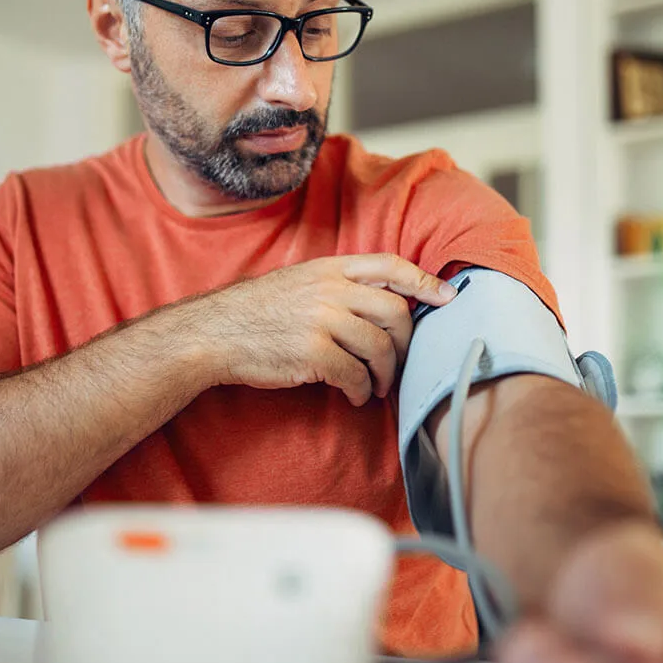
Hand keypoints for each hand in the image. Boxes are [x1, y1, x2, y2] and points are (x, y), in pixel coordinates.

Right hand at [187, 253, 455, 405]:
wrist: (215, 333)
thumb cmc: (258, 312)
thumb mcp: (299, 281)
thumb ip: (339, 285)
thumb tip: (385, 302)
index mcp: (330, 268)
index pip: (390, 266)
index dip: (424, 280)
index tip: (447, 296)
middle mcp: (330, 290)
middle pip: (396, 312)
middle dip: (406, 343)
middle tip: (399, 363)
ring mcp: (322, 320)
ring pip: (380, 348)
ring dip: (385, 374)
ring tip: (376, 387)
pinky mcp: (313, 353)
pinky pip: (355, 375)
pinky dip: (361, 390)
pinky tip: (354, 396)